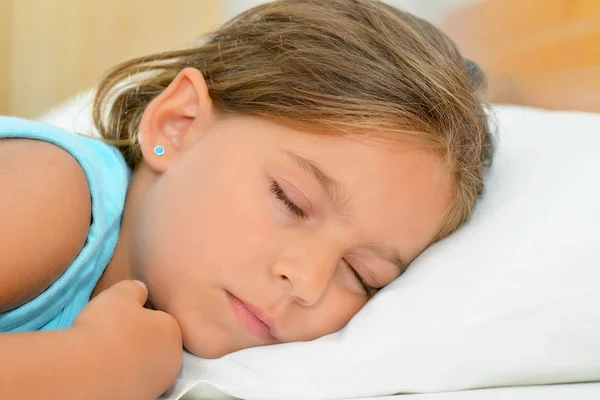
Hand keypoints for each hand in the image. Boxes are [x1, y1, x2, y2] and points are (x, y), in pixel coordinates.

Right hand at [72, 280, 182, 399]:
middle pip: (157, 345)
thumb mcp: (120, 294)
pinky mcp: (142, 399)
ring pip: (146, 366)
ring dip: (132, 361)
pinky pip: (133, 383)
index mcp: (173, 331)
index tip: (123, 318)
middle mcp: (173, 360)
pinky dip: (123, 378)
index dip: (141, 317)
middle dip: (141, 341)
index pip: (161, 320)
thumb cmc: (107, 327)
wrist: (86, 373)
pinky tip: (106, 373)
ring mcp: (158, 384)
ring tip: (107, 356)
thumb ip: (135, 289)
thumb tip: (141, 290)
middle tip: (115, 336)